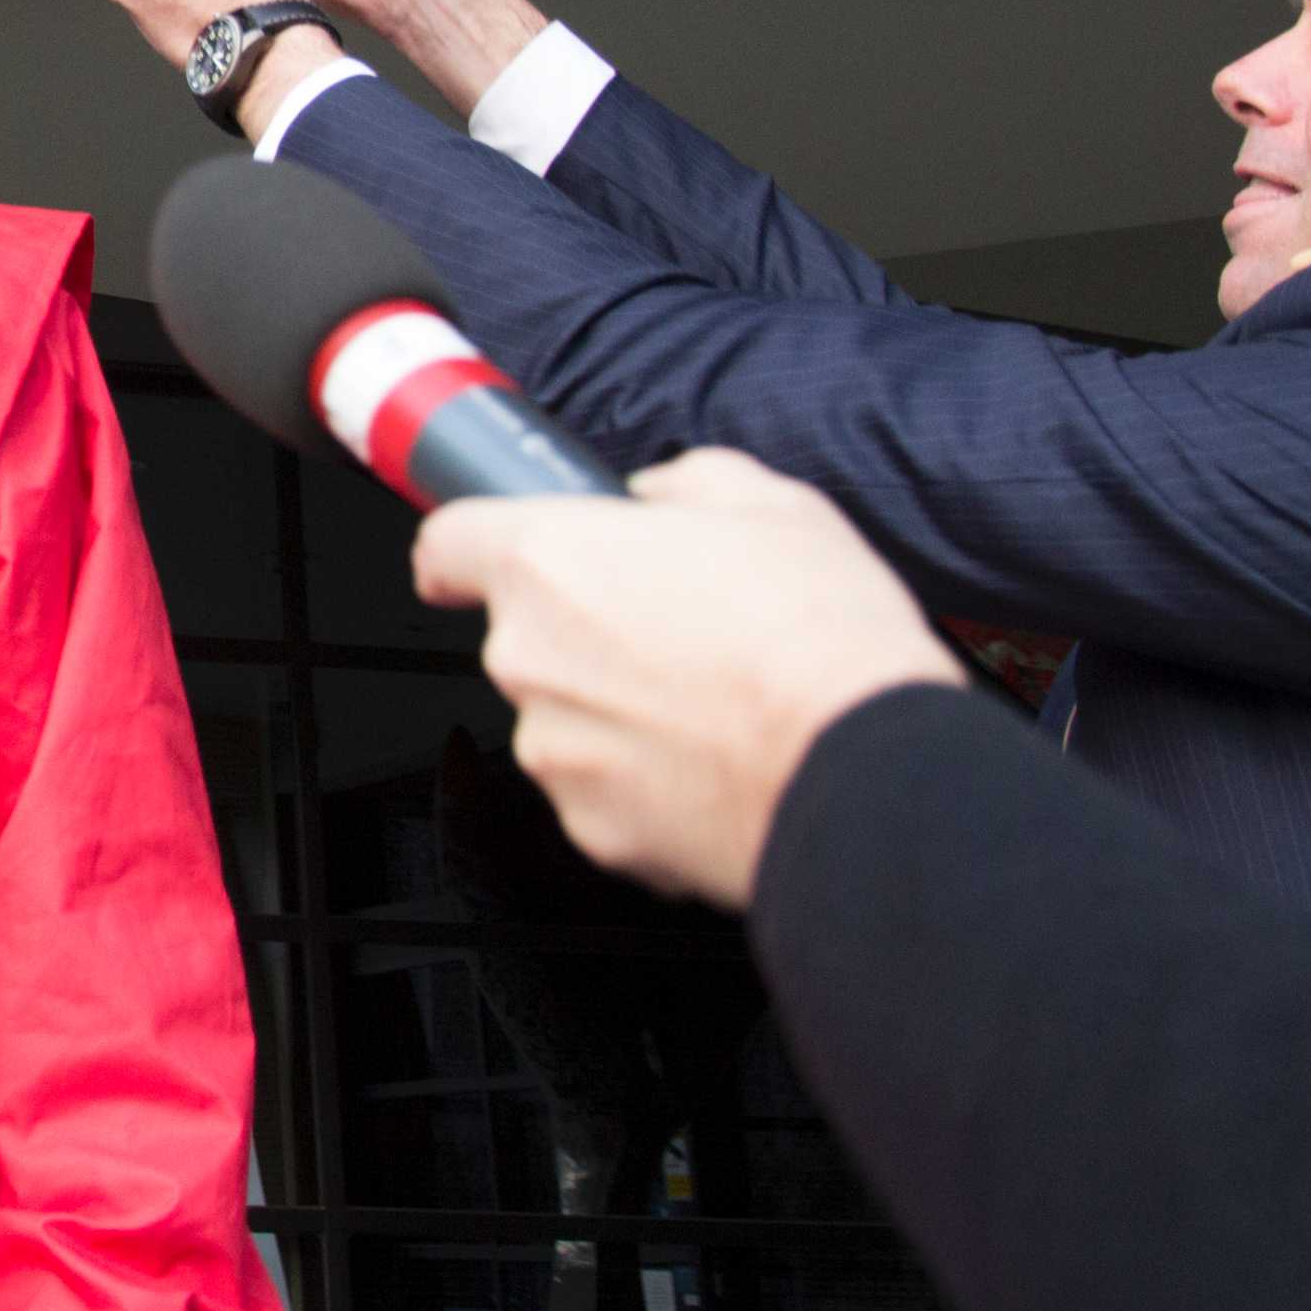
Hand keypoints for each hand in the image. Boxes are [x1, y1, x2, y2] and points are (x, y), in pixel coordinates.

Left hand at [409, 449, 962, 907]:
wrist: (862, 767)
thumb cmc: (818, 635)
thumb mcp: (769, 503)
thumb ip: (685, 483)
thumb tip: (659, 494)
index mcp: (551, 562)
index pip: (448, 544)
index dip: (463, 549)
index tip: (467, 564)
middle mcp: (528, 656)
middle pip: (526, 635)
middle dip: (587, 633)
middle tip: (678, 633)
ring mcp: (553, 749)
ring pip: (565, 716)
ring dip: (617, 709)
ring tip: (713, 704)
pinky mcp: (589, 826)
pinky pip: (602, 789)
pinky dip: (646, 780)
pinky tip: (716, 762)